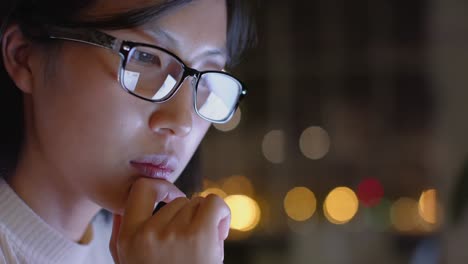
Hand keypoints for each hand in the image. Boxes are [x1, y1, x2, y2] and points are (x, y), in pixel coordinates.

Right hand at [109, 177, 230, 263]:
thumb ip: (124, 236)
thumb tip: (122, 209)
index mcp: (128, 238)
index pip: (140, 190)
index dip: (160, 188)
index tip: (171, 197)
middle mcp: (147, 233)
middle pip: (177, 201)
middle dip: (189, 217)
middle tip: (193, 243)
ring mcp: (173, 233)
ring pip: (197, 203)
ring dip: (205, 220)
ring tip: (203, 247)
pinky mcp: (199, 235)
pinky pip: (214, 203)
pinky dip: (221, 212)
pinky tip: (220, 229)